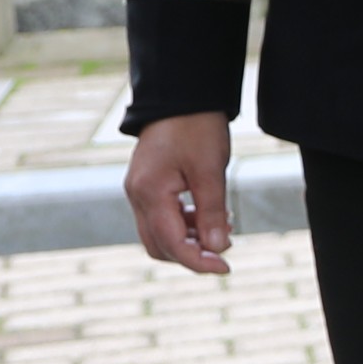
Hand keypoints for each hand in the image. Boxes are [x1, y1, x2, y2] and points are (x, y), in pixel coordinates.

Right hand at [126, 114, 234, 274]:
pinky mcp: (146, 185)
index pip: (171, 244)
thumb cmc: (197, 128)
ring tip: (221, 228)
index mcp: (150, 192)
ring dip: (188, 240)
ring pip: (158, 233)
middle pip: (159, 245)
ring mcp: (139, 190)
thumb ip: (211, 212)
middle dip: (190, 255)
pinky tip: (209, 217)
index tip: (225, 268)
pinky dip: (184, 224)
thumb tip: (216, 249)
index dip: (198, 262)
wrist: (181, 96)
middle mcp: (137, 195)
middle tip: (223, 251)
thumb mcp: (210, 170)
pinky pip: (160, 217)